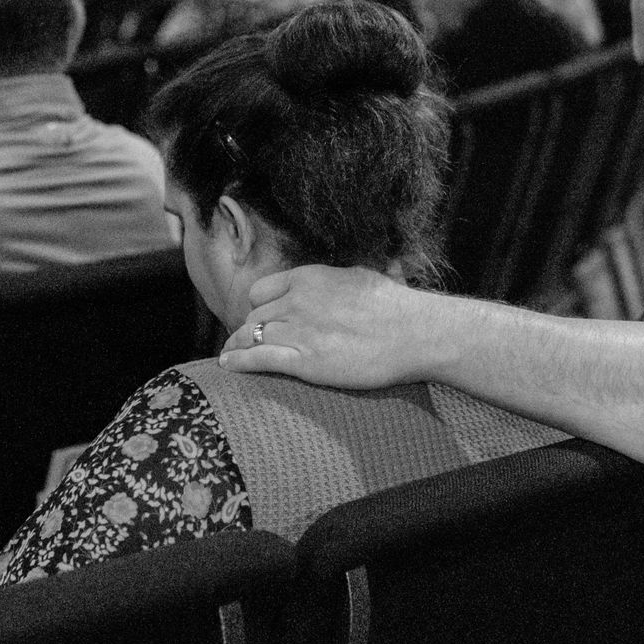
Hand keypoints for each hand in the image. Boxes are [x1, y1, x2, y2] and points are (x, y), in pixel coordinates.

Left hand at [218, 265, 433, 388]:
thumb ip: (338, 279)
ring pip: (250, 336)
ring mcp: (298, 330)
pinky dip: (238, 362)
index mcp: (309, 277)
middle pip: (255, 315)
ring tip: (229, 356)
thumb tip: (346, 277)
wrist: (415, 333)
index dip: (259, 307)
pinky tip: (228, 366)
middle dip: (249, 329)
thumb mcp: (361, 276)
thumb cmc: (396, 306)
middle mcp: (297, 300)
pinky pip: (257, 359)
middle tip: (246, 342)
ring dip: (237, 347)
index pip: (262, 290)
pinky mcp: (304, 361)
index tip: (262, 318)